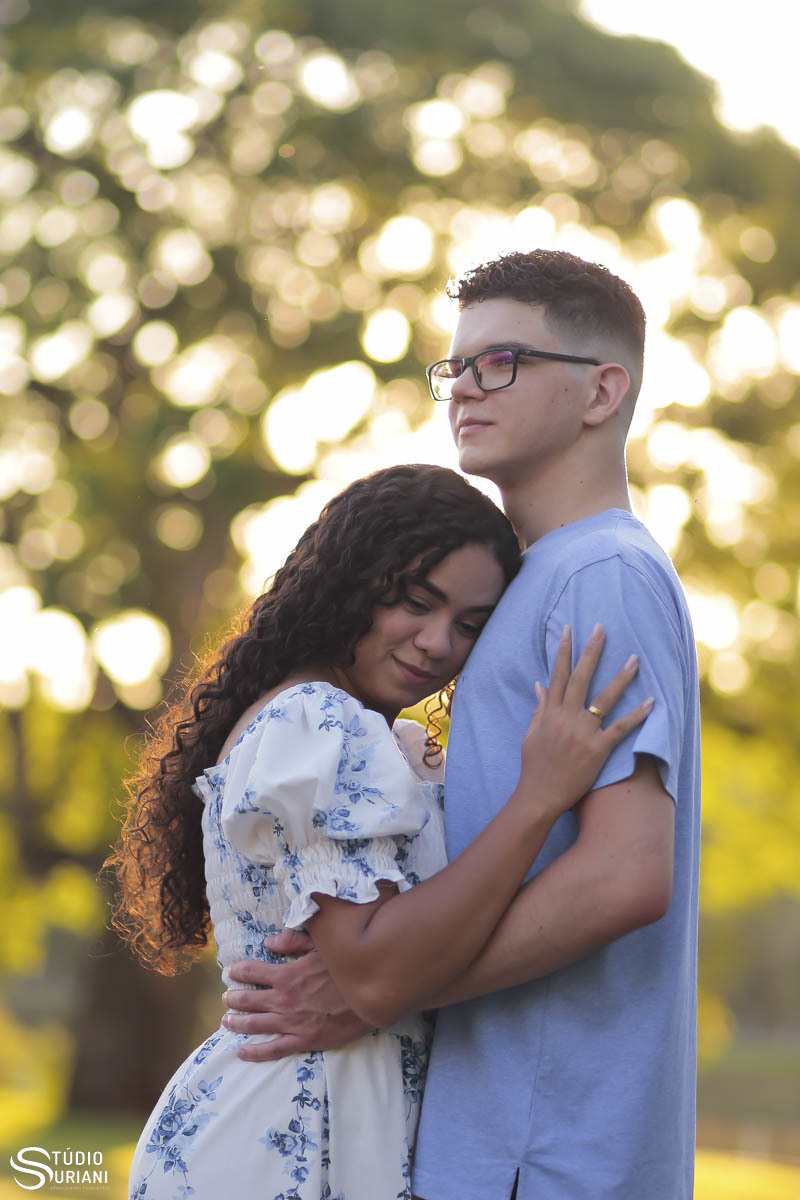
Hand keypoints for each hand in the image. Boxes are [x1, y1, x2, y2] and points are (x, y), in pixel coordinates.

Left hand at [222, 930, 371, 1060]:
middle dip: (234, 998)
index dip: (239, 971)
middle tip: (226, 998)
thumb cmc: (347, 967)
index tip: (232, 972)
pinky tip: (242, 1051)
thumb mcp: (322, 945)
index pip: (252, 971)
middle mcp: (284, 999)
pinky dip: (255, 1052)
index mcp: (286, 974)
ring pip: (256, 1024)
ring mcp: (292, 1022)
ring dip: (237, 1022)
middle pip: (249, 999)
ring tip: (226, 1021)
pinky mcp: (304, 1040)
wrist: (370, 996)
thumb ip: (293, 941)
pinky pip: (273, 1049)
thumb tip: (268, 942)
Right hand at [517, 625, 652, 819]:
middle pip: (581, 678)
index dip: (564, 651)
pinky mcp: (597, 750)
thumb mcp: (531, 734)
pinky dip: (636, 715)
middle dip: (591, 652)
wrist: (539, 795)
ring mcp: (583, 733)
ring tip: (634, 659)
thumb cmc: (534, 766)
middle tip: (601, 629)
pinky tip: (650, 701)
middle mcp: (566, 718)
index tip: (570, 630)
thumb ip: (540, 708)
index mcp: (549, 712)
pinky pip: (620, 728)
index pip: (558, 674)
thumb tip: (540, 684)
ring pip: (604, 699)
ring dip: (620, 678)